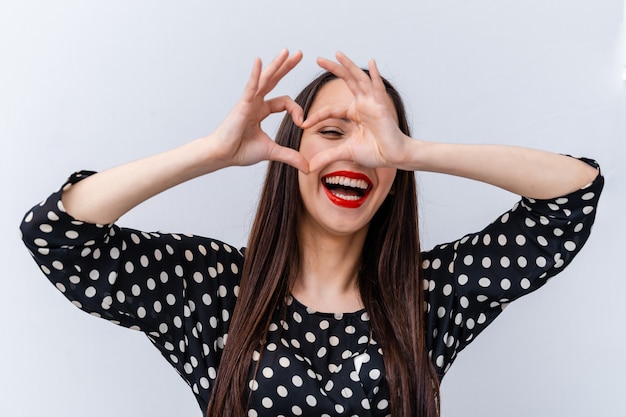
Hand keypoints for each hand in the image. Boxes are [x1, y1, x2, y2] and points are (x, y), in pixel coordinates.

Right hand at [210, 49, 308, 172]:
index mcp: (261, 111)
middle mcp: (255, 102)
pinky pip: (250, 87)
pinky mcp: (242, 105)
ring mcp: (248, 102)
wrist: (222, 155)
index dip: (297, 110)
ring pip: (265, 79)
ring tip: (287, 52)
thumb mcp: (272, 152)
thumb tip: (308, 167)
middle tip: (299, 53)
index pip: (284, 102)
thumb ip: (290, 156)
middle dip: (286, 67)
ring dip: (277, 65)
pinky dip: (256, 74)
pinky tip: (259, 61)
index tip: (302, 123)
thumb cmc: (240, 151)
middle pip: (274, 80)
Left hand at [302, 52, 412, 171]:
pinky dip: (374, 75)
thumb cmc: (375, 152)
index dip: (317, 116)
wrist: (394, 157)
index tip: (303, 124)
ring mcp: (372, 102)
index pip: (331, 110)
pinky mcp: (381, 106)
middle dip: (333, 69)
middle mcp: (363, 104)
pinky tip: (371, 62)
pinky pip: (377, 87)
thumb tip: (309, 167)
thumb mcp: (345, 152)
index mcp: (354, 113)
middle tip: (318, 58)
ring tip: (337, 54)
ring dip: (348, 66)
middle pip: (346, 81)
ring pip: (358, 79)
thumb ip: (327, 157)